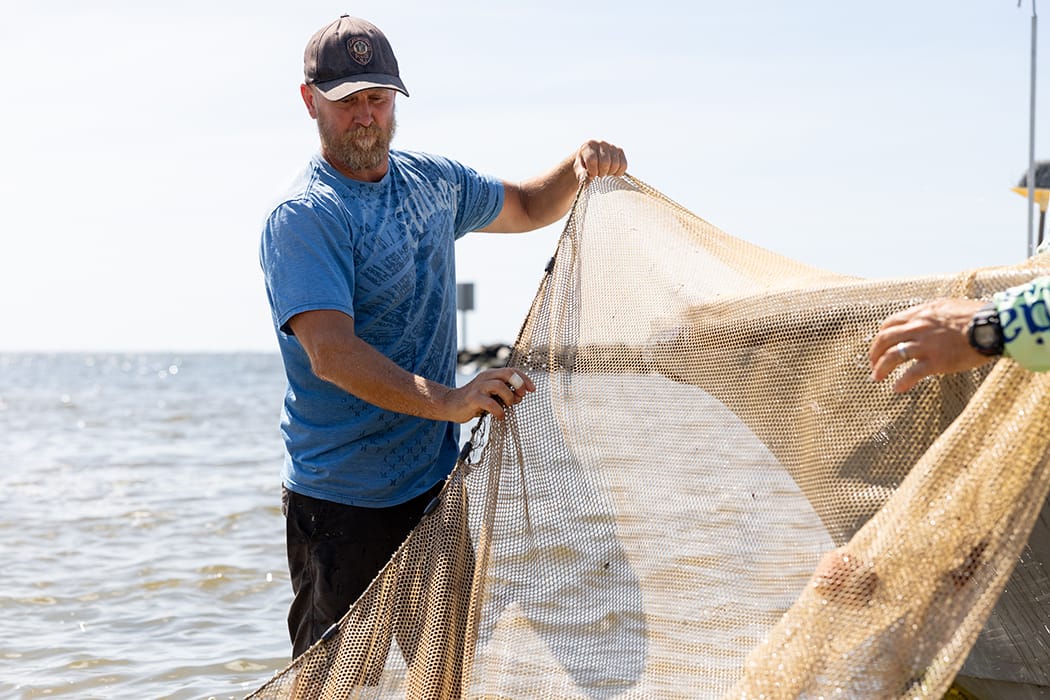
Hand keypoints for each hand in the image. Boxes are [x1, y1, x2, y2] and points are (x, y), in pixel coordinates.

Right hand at [445, 368, 535, 421]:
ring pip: (499, 386)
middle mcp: (485, 377)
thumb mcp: (492, 395)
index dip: (524, 379)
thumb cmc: (475, 401)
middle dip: (519, 384)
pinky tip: (500, 416)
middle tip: (521, 397)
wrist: (451, 405)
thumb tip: (521, 397)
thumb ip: (506, 394)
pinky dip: (499, 411)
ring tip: (507, 407)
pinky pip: (490, 403)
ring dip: (509, 398)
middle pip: (507, 374)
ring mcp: (478, 387)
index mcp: (492, 375)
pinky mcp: (472, 398)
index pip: (512, 370)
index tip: (533, 390)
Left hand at [573, 140, 627, 180]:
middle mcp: (601, 143)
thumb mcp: (579, 170)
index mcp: (588, 145)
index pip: (592, 160)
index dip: (592, 171)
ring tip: (604, 172)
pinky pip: (624, 165)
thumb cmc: (583, 165)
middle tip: (598, 174)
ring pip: (616, 164)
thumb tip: (587, 180)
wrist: (589, 159)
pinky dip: (619, 172)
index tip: (591, 175)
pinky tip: (612, 172)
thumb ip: (582, 175)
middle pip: (605, 163)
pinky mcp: (620, 151)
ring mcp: (612, 146)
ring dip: (610, 172)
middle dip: (602, 173)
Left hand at [868, 298, 993, 392]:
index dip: (880, 336)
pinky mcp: (936, 361)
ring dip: (881, 368)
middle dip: (874, 353)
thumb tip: (921, 320)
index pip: (890, 322)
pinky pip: (911, 373)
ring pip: (893, 356)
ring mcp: (926, 345)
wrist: (994, 326)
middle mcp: (919, 327)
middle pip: (885, 339)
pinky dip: (901, 382)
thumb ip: (930, 315)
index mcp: (921, 314)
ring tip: (876, 378)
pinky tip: (897, 388)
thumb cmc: (976, 316)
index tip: (879, 346)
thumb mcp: (947, 307)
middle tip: (872, 364)